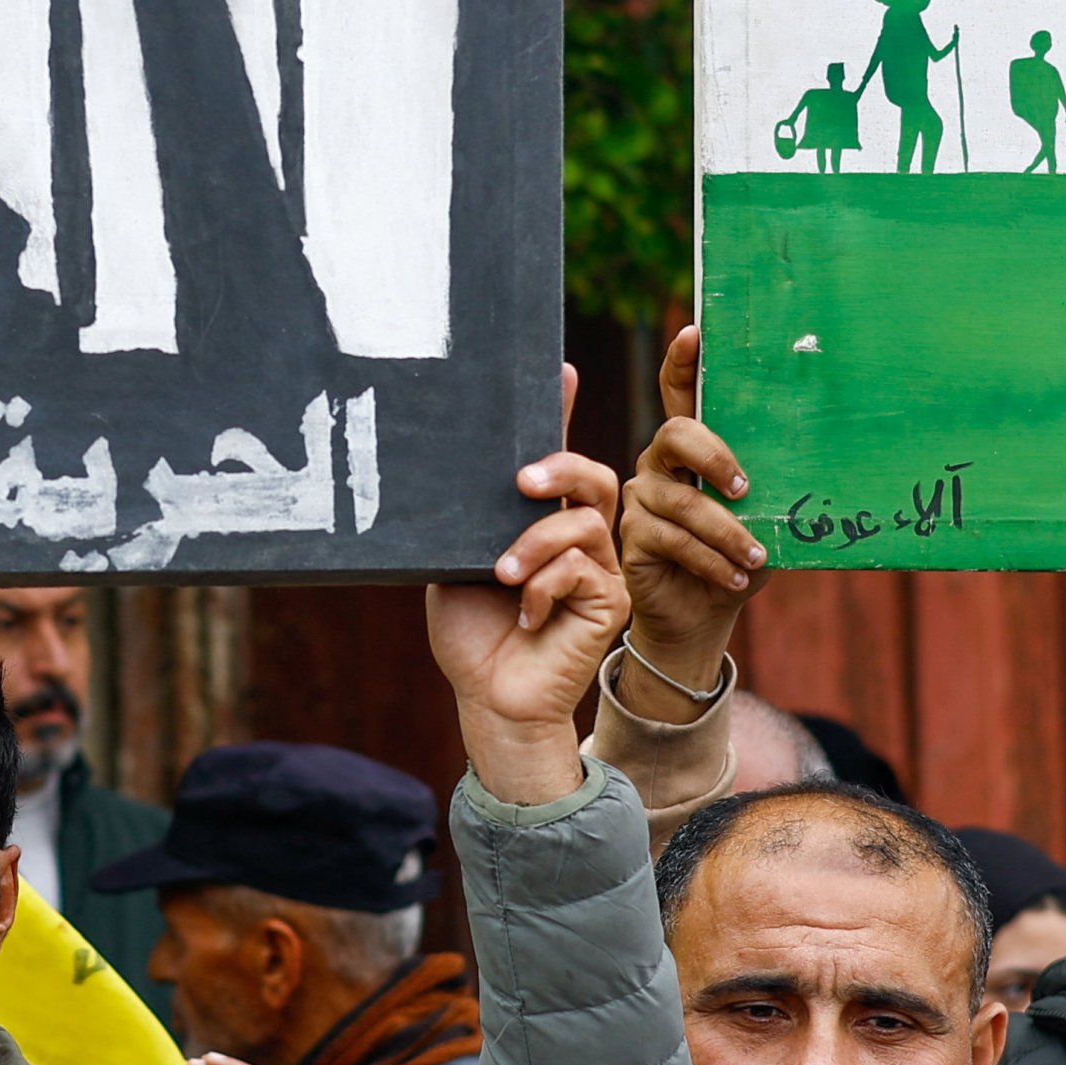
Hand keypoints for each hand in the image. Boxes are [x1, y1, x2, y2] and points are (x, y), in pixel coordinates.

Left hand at [429, 365, 626, 805]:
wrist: (487, 695)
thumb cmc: (470, 631)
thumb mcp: (457, 561)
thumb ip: (470, 518)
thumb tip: (455, 464)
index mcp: (543, 521)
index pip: (557, 460)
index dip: (561, 412)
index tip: (560, 368)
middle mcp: (579, 537)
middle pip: (594, 476)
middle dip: (560, 467)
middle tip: (522, 482)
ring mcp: (601, 568)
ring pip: (585, 523)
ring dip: (536, 544)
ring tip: (502, 574)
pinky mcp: (611, 602)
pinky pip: (585, 569)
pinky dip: (546, 587)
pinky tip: (524, 613)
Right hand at [612, 324, 762, 716]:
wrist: (705, 614)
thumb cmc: (740, 555)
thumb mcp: (765, 516)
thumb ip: (773, 486)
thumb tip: (823, 458)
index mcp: (693, 447)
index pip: (679, 392)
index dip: (683, 362)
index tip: (694, 334)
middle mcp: (661, 463)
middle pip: (675, 434)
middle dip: (713, 454)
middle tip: (745, 486)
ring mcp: (643, 497)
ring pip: (683, 501)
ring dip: (726, 530)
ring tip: (756, 554)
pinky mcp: (633, 536)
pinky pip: (672, 539)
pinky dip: (711, 560)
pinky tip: (736, 577)